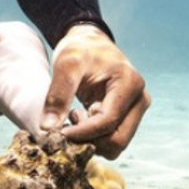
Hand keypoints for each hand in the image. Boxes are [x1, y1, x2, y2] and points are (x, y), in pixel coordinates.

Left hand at [42, 23, 150, 158]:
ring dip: (92, 140)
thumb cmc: (80, 50)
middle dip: (89, 140)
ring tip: (75, 116)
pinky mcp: (129, 117)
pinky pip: (113, 140)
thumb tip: (48, 128)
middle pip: (117, 140)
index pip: (108, 122)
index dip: (82, 133)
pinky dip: (95, 138)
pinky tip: (81, 118)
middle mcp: (140, 99)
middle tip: (67, 124)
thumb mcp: (66, 65)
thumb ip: (58, 94)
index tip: (60, 132)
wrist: (91, 43)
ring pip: (116, 144)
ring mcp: (137, 110)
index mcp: (130, 84)